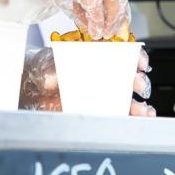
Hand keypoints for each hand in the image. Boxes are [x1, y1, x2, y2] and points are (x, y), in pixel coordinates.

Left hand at [19, 46, 155, 116]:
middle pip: (130, 78)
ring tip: (143, 110)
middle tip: (138, 84)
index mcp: (97, 57)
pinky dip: (133, 120)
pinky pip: (121, 117)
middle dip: (139, 81)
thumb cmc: (42, 72)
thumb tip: (53, 79)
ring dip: (140, 105)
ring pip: (130, 100)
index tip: (139, 62)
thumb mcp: (44, 67)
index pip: (123, 54)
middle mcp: (104, 76)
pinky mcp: (101, 113)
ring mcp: (104, 96)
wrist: (32, 92)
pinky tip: (140, 120)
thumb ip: (50, 72)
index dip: (135, 56)